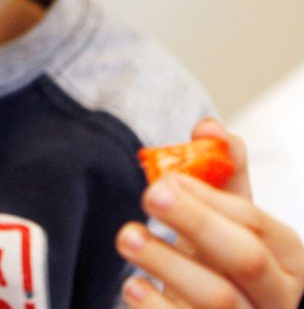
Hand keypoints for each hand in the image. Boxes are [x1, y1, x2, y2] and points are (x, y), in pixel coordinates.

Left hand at [116, 118, 303, 307]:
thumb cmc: (223, 264)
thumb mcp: (231, 221)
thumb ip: (224, 174)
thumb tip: (209, 126)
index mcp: (288, 261)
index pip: (256, 222)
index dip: (210, 197)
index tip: (168, 176)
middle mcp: (276, 298)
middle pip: (244, 258)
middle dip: (196, 221)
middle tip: (151, 194)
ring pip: (216, 297)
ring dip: (166, 261)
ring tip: (128, 236)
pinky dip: (156, 307)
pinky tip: (133, 285)